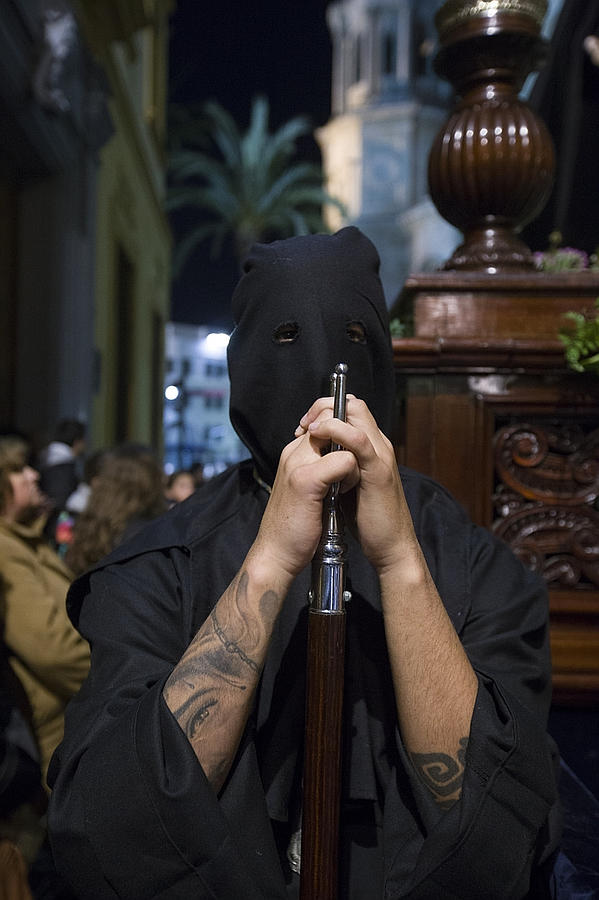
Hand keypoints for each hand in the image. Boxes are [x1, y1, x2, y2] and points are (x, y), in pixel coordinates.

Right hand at [251, 423, 359, 582]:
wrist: (277, 554)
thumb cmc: (295, 527)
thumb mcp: (307, 490)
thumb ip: (319, 470)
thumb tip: (340, 460)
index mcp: (295, 453)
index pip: (323, 418)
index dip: (342, 428)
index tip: (350, 453)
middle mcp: (294, 452)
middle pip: (329, 418)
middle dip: (350, 435)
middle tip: (353, 467)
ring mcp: (298, 463)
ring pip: (337, 434)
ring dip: (352, 455)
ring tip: (346, 483)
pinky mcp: (306, 480)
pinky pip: (342, 460)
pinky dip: (350, 475)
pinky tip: (343, 493)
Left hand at [296, 396, 419, 575]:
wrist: (389, 546)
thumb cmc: (366, 519)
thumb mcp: (346, 484)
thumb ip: (337, 465)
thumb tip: (316, 457)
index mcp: (370, 448)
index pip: (350, 411)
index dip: (325, 410)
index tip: (304, 426)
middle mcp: (378, 446)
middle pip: (353, 405)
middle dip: (324, 406)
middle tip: (305, 424)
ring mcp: (380, 455)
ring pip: (357, 414)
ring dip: (328, 414)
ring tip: (309, 428)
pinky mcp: (378, 470)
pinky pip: (358, 440)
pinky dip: (337, 431)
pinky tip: (319, 435)